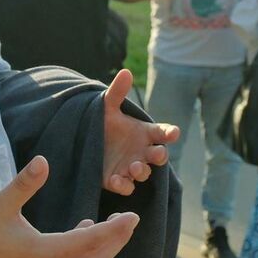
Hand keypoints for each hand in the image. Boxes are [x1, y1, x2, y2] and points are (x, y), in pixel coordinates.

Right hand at [0, 155, 140, 257]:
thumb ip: (24, 184)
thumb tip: (43, 161)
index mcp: (43, 252)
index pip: (90, 242)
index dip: (114, 230)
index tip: (132, 217)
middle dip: (117, 240)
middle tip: (132, 220)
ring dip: (103, 247)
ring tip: (117, 226)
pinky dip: (86, 251)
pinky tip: (84, 229)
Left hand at [102, 68, 178, 194]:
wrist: (84, 142)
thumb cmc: (104, 124)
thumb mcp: (107, 107)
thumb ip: (117, 92)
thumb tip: (126, 71)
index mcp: (144, 133)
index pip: (163, 133)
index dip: (169, 133)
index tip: (174, 132)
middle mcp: (141, 151)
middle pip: (159, 156)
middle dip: (160, 156)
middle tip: (157, 153)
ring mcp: (130, 167)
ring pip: (143, 172)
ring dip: (142, 171)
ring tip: (134, 167)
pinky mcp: (116, 180)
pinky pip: (126, 186)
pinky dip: (123, 185)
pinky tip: (117, 179)